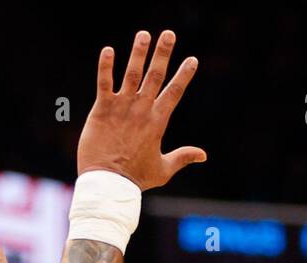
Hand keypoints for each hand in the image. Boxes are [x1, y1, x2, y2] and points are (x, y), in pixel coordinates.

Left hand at [77, 30, 205, 189]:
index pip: (174, 92)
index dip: (184, 75)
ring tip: (144, 34)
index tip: (192, 59)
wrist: (108, 185)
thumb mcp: (163, 170)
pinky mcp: (102, 110)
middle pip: (155, 75)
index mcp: (157, 122)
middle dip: (163, 53)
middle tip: (169, 33)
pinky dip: (106, 66)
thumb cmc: (136, 180)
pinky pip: (104, 83)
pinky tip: (108, 50)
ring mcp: (121, 107)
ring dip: (138, 52)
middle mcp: (141, 110)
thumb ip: (182, 157)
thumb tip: (204, 155)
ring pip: (132, 73)